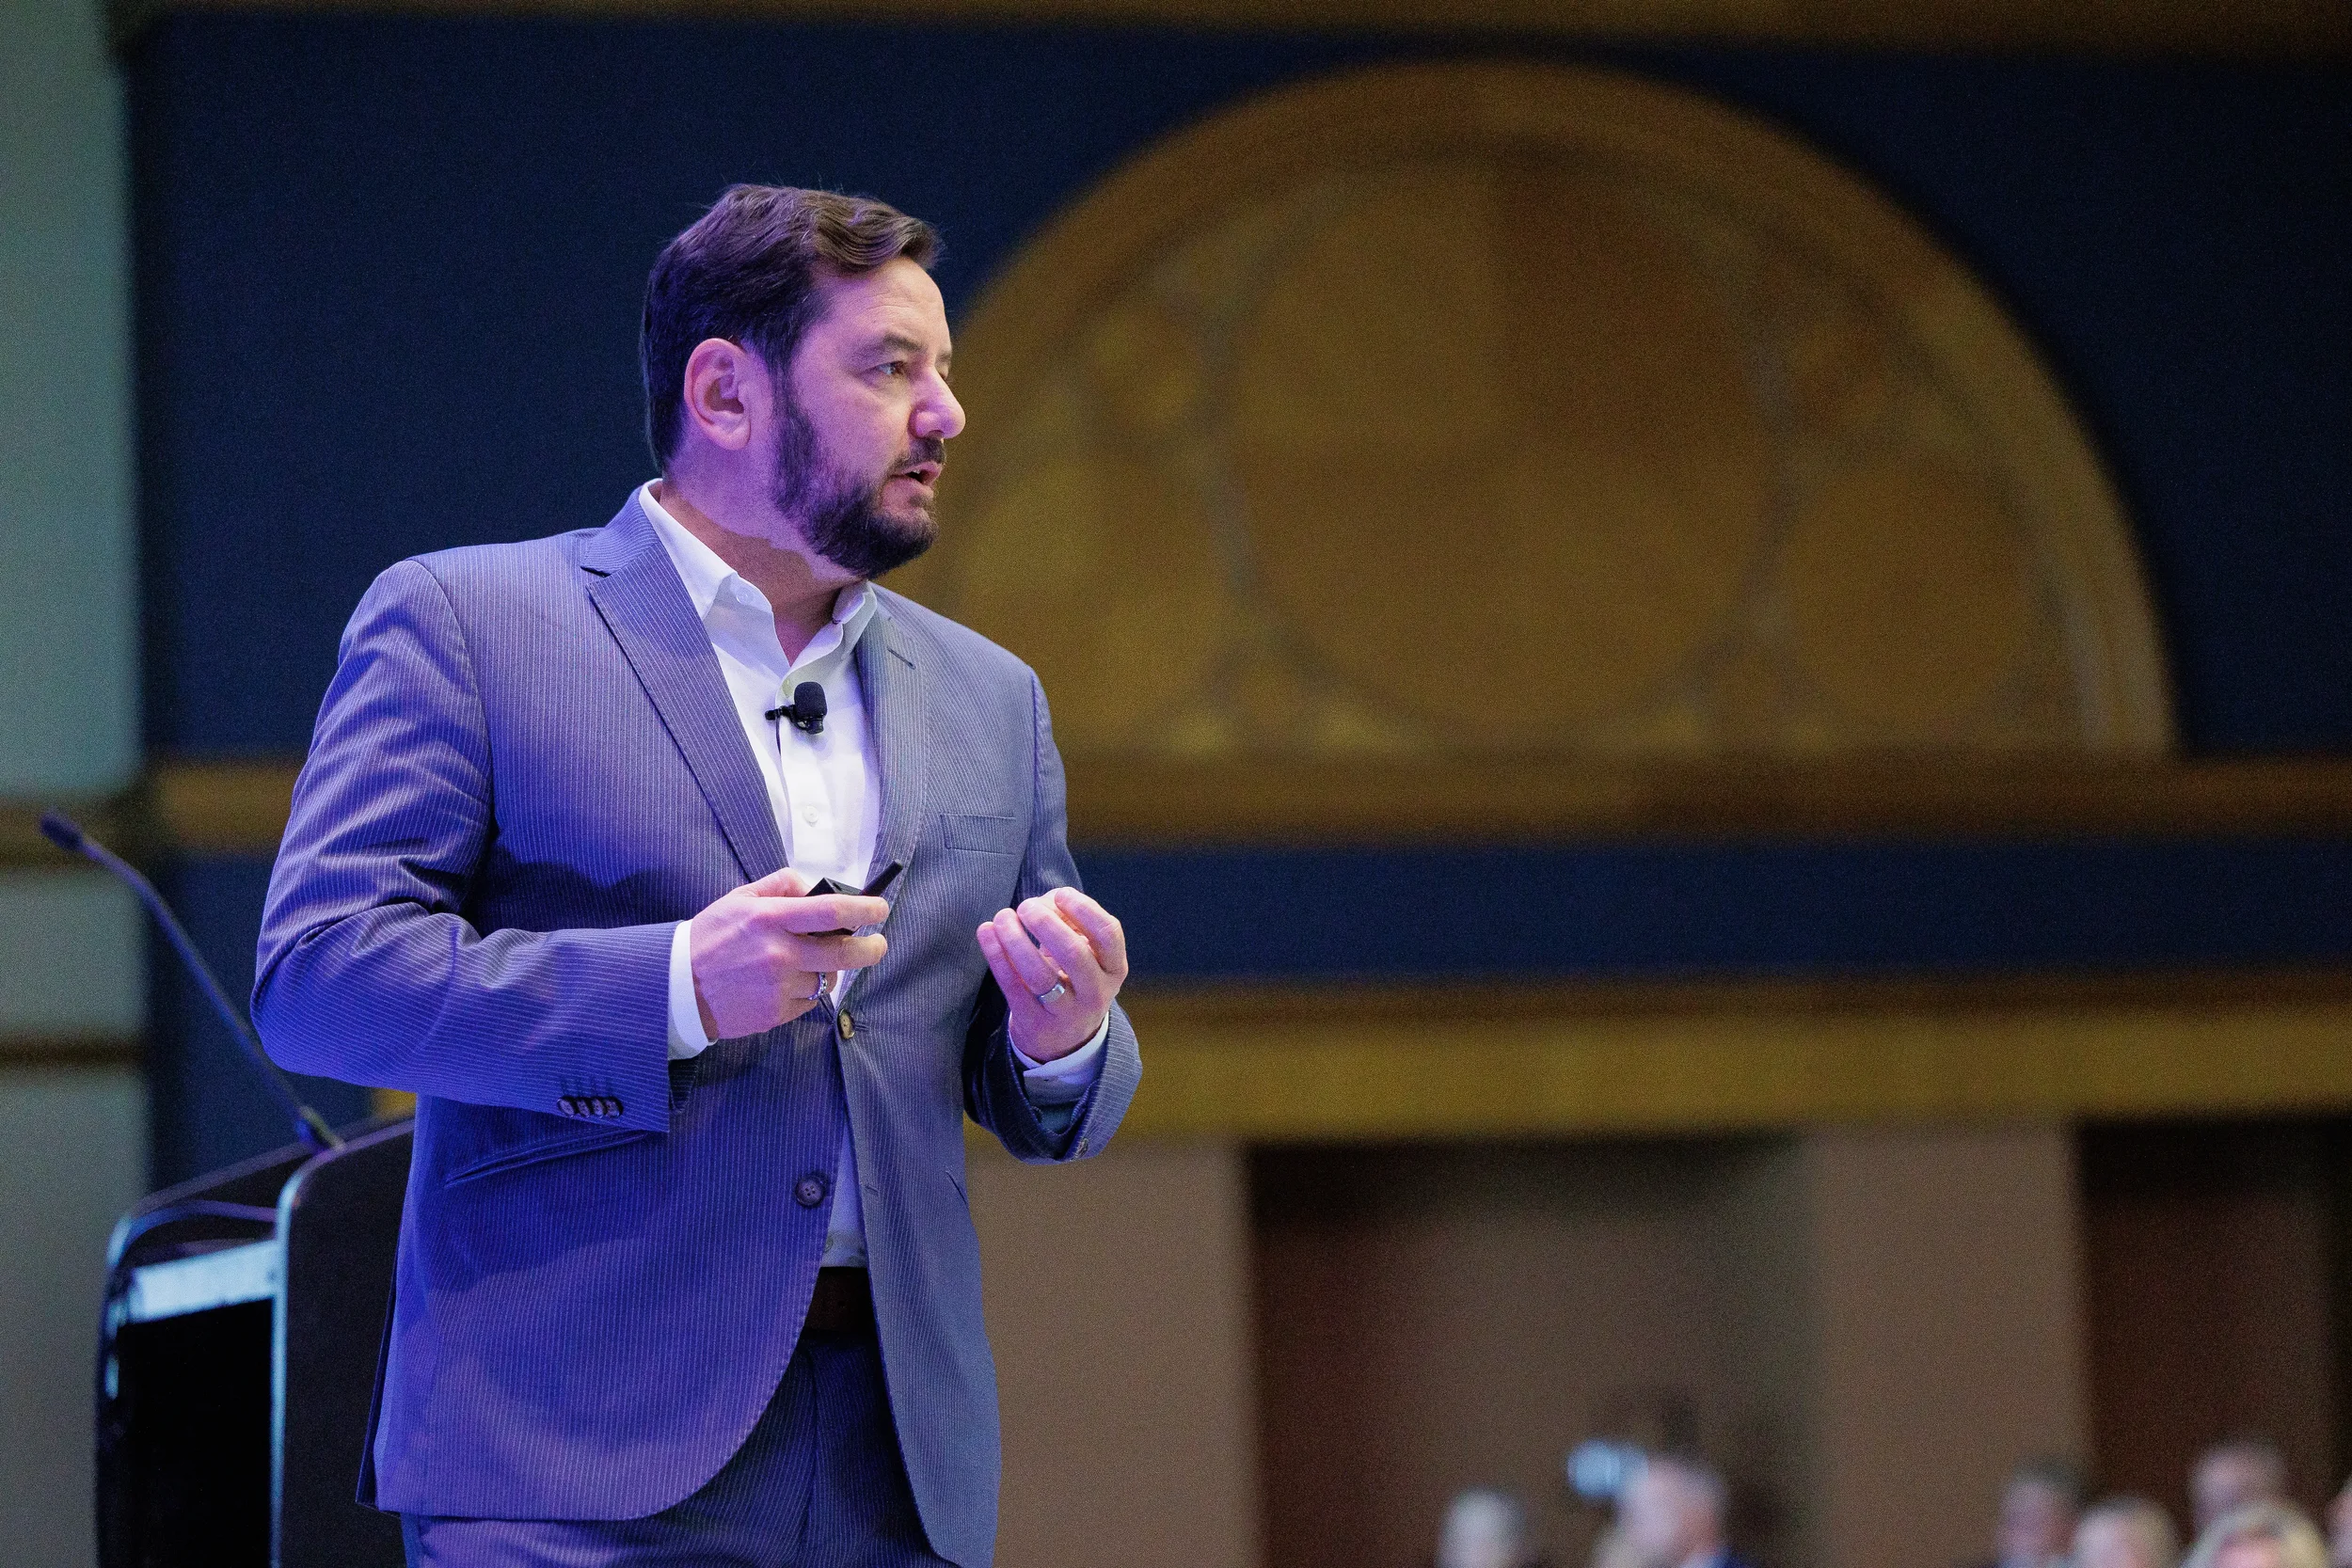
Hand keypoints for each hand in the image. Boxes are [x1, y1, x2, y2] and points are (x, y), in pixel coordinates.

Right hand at [689, 866, 889, 1040]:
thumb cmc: (711, 938)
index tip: (880, 907)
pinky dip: (806, 991)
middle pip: (845, 953)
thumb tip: (815, 887)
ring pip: (828, 980)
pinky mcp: (777, 1013)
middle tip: (878, 945)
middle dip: (871, 949)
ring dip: (829, 970)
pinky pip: (809, 1001)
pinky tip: (785, 983)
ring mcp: (779, 987)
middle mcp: (779, 953)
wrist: (679, 988)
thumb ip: (780, 885)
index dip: (864, 909)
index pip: (832, 911)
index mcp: (770, 919)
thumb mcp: (740, 899)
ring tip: (809, 963)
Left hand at [975, 887, 1127, 1061]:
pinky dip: (997, 956)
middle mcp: (1096, 993)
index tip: (1060, 894)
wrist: (1065, 1039)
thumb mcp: (1085, 954)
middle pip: (1074, 954)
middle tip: (1025, 906)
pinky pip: (1013, 987)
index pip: (1108, 934)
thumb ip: (1070, 921)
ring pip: (1039, 975)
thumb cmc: (1073, 979)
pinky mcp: (1035, 1024)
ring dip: (1016, 939)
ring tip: (1002, 917)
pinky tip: (986, 932)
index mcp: (1114, 968)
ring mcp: (1066, 1013)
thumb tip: (1044, 901)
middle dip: (1046, 924)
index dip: (1084, 909)